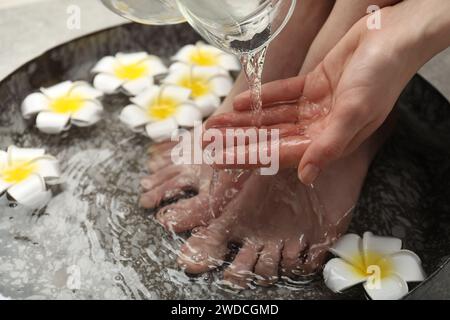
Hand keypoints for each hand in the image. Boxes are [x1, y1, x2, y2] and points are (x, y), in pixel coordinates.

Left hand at [205, 0, 448, 182]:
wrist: (392, 36)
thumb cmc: (381, 75)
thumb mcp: (355, 112)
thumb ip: (329, 145)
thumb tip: (308, 176)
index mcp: (329, 140)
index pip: (280, 154)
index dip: (249, 157)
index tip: (221, 159)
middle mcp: (319, 127)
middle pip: (270, 138)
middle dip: (239, 140)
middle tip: (209, 141)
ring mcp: (315, 106)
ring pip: (272, 118)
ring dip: (245, 121)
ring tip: (216, 123)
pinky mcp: (313, 85)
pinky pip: (282, 95)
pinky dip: (262, 99)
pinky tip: (240, 104)